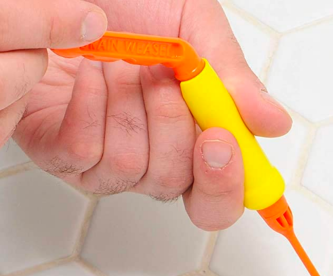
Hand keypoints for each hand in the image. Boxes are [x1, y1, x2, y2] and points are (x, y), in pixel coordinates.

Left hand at [14, 0, 291, 230]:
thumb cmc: (133, 6)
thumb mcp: (196, 28)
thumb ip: (233, 80)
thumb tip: (274, 124)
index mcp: (194, 139)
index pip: (218, 200)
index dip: (225, 185)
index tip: (220, 139)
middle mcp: (150, 160)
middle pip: (175, 185)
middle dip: (172, 124)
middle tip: (162, 76)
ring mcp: (103, 162)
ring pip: (129, 169)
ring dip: (128, 106)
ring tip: (121, 66)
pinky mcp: (58, 153)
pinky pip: (82, 153)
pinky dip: (90, 106)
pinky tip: (89, 74)